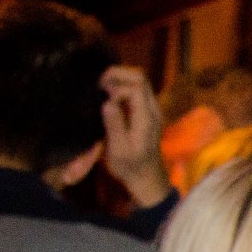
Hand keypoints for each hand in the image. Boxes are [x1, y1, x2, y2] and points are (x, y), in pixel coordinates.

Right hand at [99, 66, 170, 208]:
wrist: (147, 177)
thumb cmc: (130, 166)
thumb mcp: (119, 150)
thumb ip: (115, 125)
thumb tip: (108, 103)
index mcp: (146, 118)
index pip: (137, 87)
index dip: (118, 87)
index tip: (103, 99)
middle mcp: (153, 110)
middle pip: (141, 78)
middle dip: (119, 74)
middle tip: (99, 83)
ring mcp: (151, 110)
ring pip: (140, 82)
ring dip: (120, 79)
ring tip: (101, 87)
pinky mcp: (147, 112)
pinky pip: (138, 91)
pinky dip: (123, 87)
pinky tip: (108, 95)